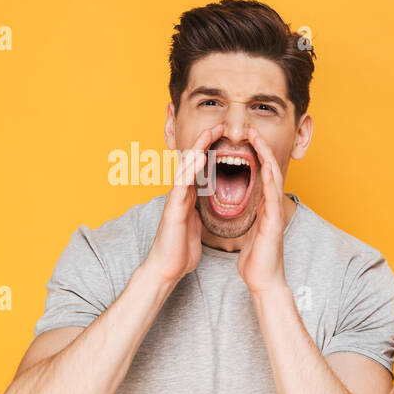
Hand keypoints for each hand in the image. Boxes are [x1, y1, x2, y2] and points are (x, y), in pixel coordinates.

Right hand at [146, 123, 222, 284]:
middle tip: (219, 125)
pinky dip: (190, 169)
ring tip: (210, 131)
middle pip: (193, 162)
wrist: (168, 268)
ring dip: (198, 148)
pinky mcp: (173, 209)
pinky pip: (182, 184)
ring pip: (186, 167)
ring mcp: (176, 199)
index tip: (225, 139)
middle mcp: (182, 194)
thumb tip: (205, 205)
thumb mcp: (196, 225)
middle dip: (205, 143)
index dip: (212, 153)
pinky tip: (198, 157)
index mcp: (190, 197)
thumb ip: (199, 211)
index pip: (202, 169)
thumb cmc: (181, 248)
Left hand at [238, 128, 288, 295]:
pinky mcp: (274, 223)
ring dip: (266, 156)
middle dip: (261, 148)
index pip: (259, 176)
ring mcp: (274, 214)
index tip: (245, 140)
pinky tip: (266, 166)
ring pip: (273, 178)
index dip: (254, 156)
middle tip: (252, 129)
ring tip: (258, 138)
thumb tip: (245, 210)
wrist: (264, 282)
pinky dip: (270, 179)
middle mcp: (271, 207)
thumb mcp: (250, 234)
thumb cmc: (257, 262)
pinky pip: (272, 196)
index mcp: (263, 209)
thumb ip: (251, 219)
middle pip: (268, 170)